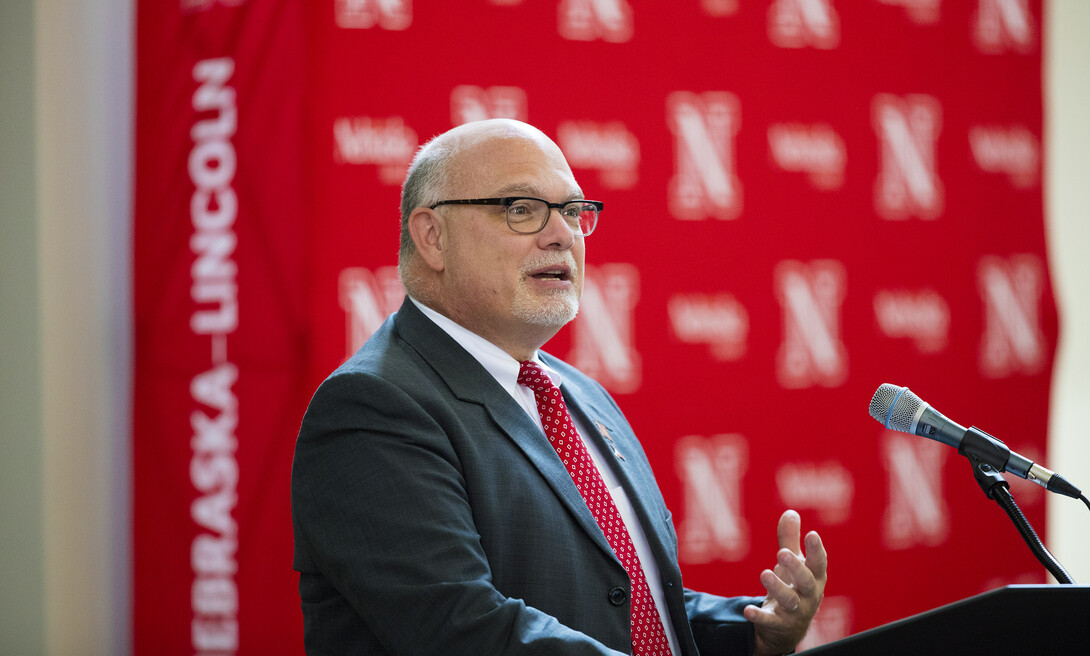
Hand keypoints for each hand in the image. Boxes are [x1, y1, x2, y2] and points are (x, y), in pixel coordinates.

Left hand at [743, 510, 826, 655]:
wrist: (789, 629)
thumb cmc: (794, 587)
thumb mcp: (794, 564)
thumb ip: (790, 540)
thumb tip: (791, 512)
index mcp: (814, 578)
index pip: (818, 563)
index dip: (816, 550)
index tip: (812, 534)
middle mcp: (808, 595)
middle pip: (806, 582)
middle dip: (796, 567)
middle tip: (781, 552)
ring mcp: (795, 612)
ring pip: (790, 600)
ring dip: (777, 587)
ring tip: (764, 574)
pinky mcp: (778, 624)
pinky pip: (770, 621)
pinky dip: (759, 616)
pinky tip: (747, 610)